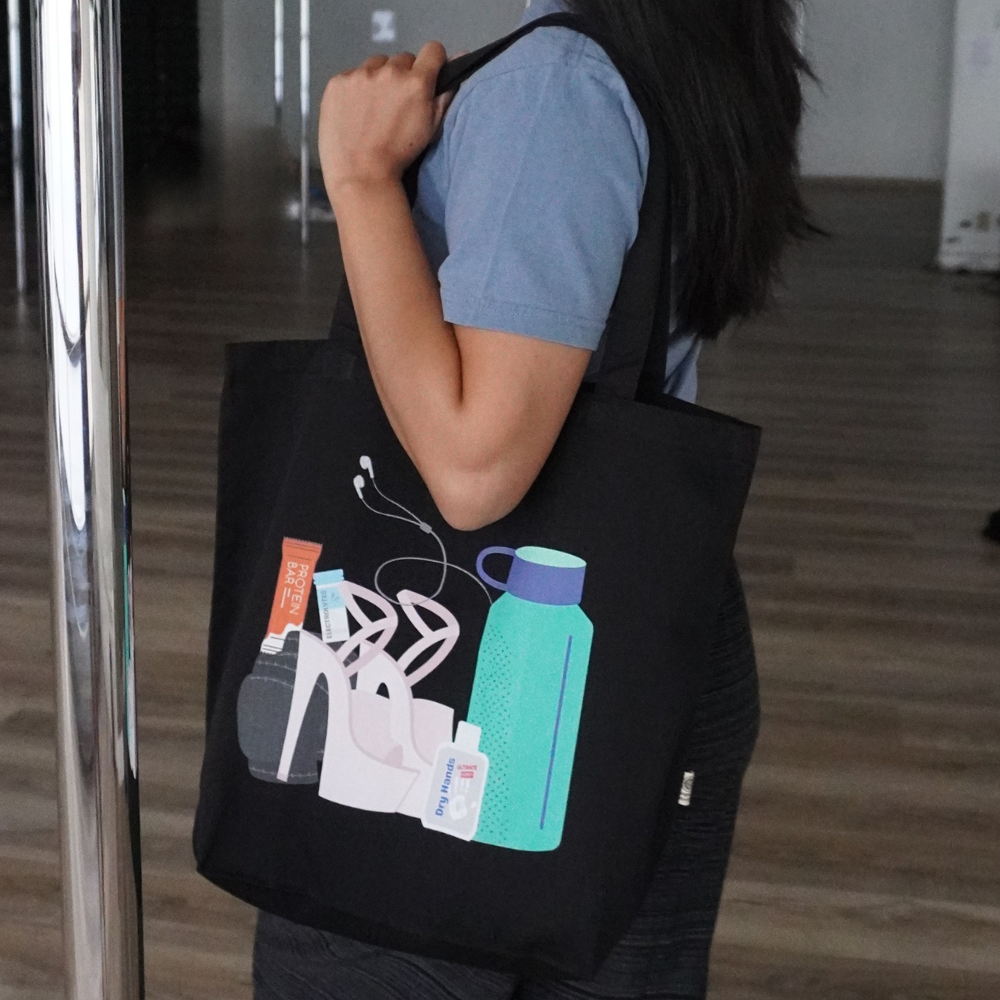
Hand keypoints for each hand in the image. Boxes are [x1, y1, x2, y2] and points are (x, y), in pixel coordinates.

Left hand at [318, 41, 452, 203]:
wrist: (361, 174)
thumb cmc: (399, 157)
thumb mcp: (430, 129)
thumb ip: (444, 94)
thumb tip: (459, 62)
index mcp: (416, 83)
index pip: (432, 50)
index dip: (433, 61)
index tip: (428, 73)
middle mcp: (389, 72)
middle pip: (402, 59)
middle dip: (403, 76)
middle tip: (396, 104)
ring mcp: (360, 75)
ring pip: (376, 65)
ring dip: (378, 79)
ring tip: (374, 109)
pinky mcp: (338, 82)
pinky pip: (351, 75)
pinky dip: (355, 89)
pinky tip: (355, 112)